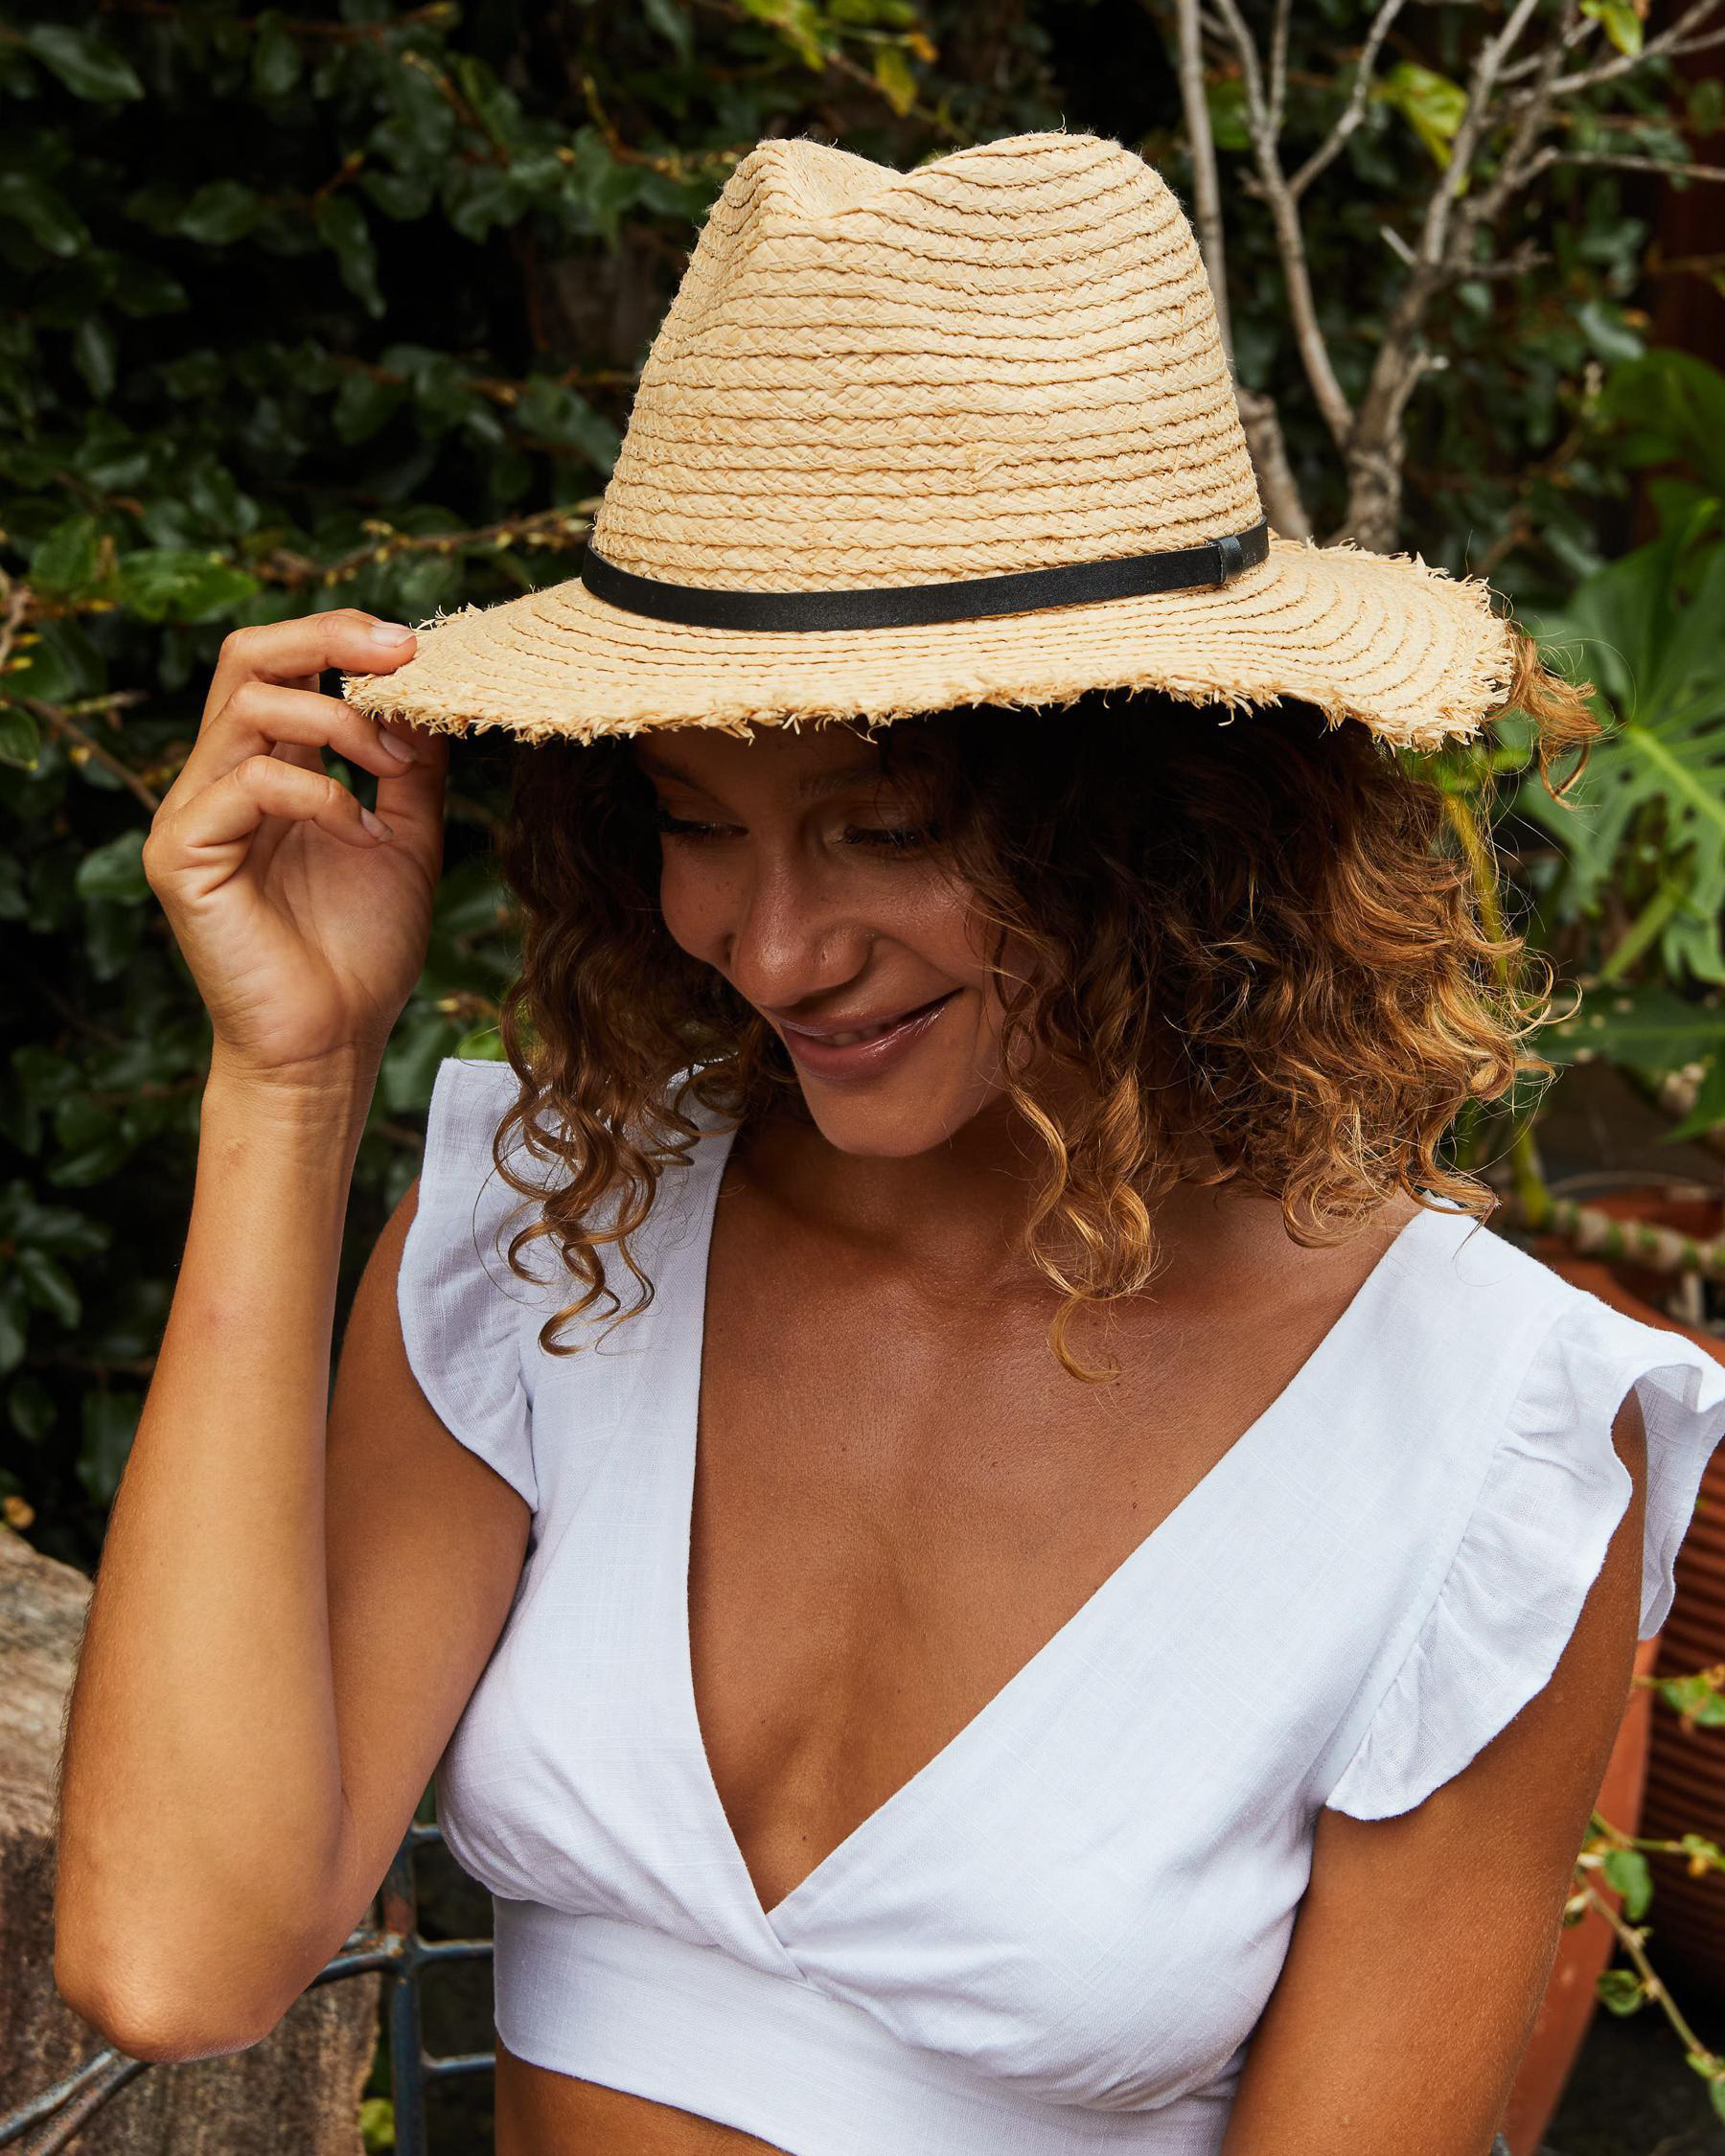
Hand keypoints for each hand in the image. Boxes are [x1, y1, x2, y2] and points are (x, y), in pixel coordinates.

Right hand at [144, 610, 447, 1087]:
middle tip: (401, 654)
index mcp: (268, 768)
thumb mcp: (406, 839)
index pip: (280, 662)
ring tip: (395, 771)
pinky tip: (363, 835)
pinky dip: (320, 794)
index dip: (340, 636)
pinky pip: (247, 782)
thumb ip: (410, 769)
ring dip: (340, 723)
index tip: (416, 646)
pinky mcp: (182, 856)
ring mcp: (193, 814)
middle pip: (246, 656)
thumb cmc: (362, 952)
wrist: (333, 1043)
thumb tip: (431, 694)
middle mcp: (220, 779)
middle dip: (327, 638)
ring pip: (248, 706)